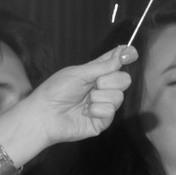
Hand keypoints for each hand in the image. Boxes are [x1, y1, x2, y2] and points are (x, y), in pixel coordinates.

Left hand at [0, 47, 133, 165]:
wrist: (44, 115)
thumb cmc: (55, 91)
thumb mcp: (78, 73)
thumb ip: (103, 66)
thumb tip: (123, 55)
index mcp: (95, 73)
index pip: (116, 61)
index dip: (126, 55)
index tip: (131, 53)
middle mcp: (102, 88)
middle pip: (124, 79)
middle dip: (111, 80)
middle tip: (95, 84)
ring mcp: (103, 105)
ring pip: (119, 96)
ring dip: (100, 97)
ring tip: (85, 102)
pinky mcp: (102, 121)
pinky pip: (111, 111)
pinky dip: (97, 110)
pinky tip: (84, 112)